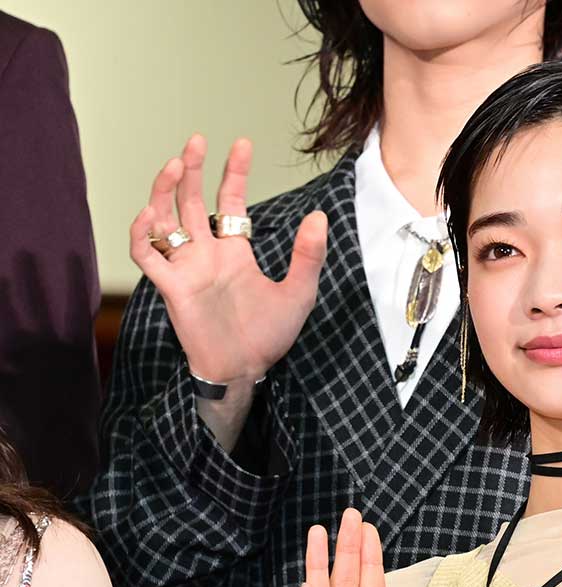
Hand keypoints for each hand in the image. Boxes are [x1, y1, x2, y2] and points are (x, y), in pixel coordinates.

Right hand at [128, 134, 326, 386]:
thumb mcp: (299, 292)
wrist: (247, 370)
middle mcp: (207, 254)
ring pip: (164, 220)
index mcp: (235, 251)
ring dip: (164, 192)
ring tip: (176, 165)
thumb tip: (319, 216)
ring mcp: (187, 269)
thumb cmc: (270, 334)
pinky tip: (151, 214)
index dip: (233, 173)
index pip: (229, 202)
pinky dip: (142, 234)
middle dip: (193, 170)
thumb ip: (308, 255)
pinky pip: (147, 256)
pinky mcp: (171, 288)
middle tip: (197, 140)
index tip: (241, 144)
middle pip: (192, 201)